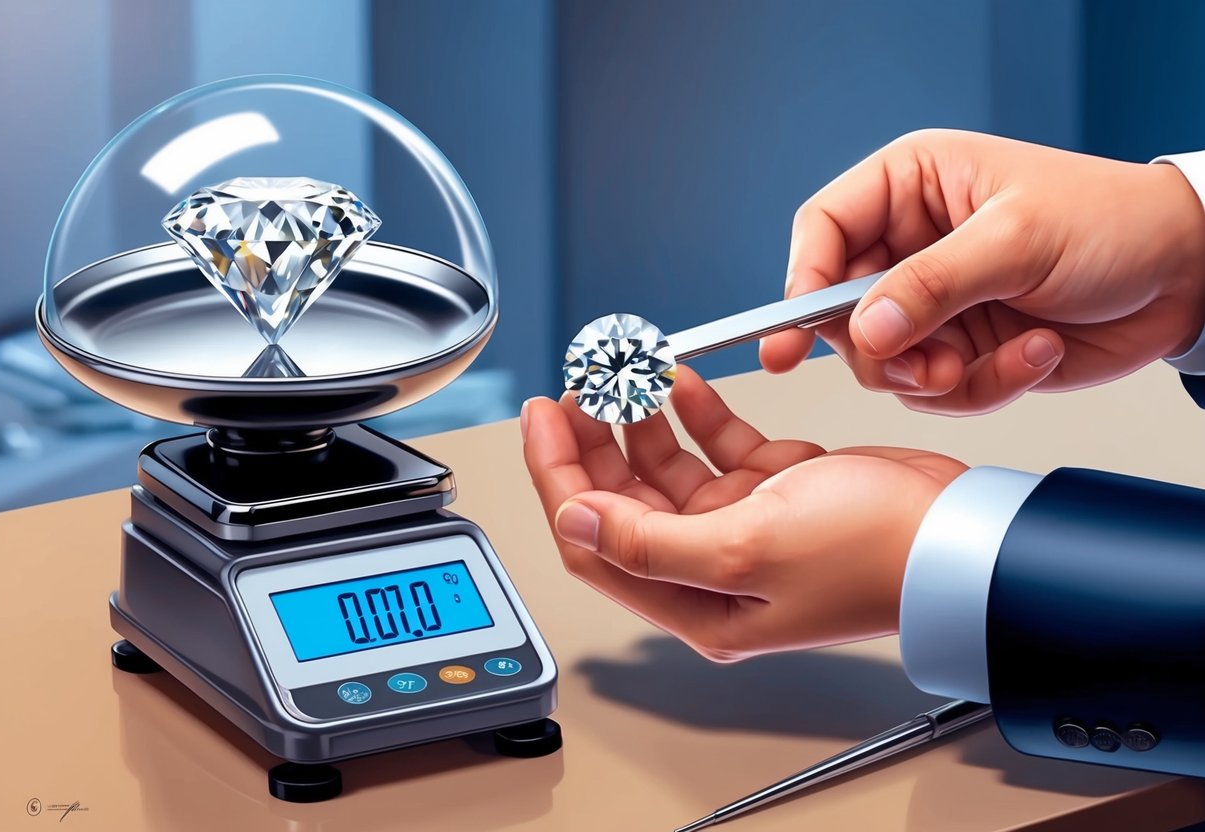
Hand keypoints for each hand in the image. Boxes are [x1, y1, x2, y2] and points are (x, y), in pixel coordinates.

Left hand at [521, 367, 965, 660]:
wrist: (959, 535)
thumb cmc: (875, 554)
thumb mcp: (747, 547)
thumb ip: (651, 542)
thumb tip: (574, 521)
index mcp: (697, 600)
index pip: (594, 539)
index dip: (556, 475)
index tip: (541, 416)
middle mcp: (712, 567)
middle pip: (620, 499)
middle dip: (591, 440)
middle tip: (577, 385)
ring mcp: (742, 525)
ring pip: (663, 467)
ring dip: (639, 418)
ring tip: (622, 372)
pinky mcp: (774, 489)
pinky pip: (715, 445)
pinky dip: (694, 411)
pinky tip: (677, 381)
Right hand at [760, 129, 1204, 414]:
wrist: (1187, 275)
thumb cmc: (1112, 221)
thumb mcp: (1016, 240)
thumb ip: (931, 285)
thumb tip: (865, 330)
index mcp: (911, 186)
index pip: (824, 232)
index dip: (801, 284)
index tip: (791, 339)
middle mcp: (911, 244)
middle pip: (842, 310)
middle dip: (880, 349)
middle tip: (921, 362)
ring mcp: (935, 300)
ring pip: (885, 361)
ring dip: (934, 375)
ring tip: (983, 359)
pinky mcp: (963, 345)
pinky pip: (937, 388)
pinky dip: (983, 385)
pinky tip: (1034, 352)